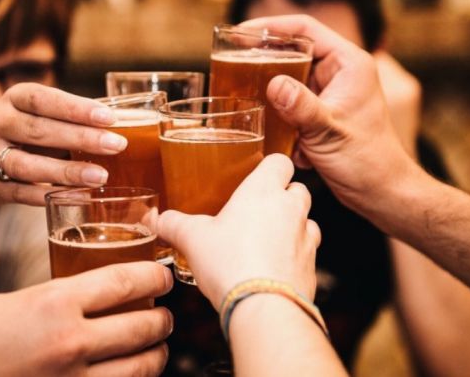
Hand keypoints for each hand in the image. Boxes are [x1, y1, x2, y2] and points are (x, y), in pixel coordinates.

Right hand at [0, 83, 128, 205]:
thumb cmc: (24, 136)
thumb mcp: (40, 117)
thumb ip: (73, 119)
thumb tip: (128, 121)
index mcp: (14, 99)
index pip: (44, 99)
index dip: (76, 108)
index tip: (109, 118)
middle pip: (39, 131)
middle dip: (81, 138)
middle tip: (117, 146)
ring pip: (28, 165)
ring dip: (67, 172)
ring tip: (100, 176)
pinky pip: (21, 194)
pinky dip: (51, 196)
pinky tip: (79, 197)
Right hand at [0, 262, 172, 376]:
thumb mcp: (13, 302)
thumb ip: (58, 300)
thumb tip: (94, 299)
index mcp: (55, 303)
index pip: (125, 281)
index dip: (154, 275)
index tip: (163, 274)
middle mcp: (70, 343)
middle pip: (143, 326)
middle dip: (162, 319)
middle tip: (164, 314)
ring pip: (141, 368)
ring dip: (155, 355)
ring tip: (153, 348)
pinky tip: (128, 375)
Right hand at [157, 154, 320, 307]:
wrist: (263, 307)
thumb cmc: (229, 263)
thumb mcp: (192, 239)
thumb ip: (174, 224)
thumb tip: (158, 220)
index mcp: (263, 191)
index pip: (280, 162)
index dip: (271, 167)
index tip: (259, 176)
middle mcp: (291, 208)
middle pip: (298, 189)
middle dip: (283, 197)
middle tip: (258, 212)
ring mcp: (305, 237)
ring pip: (307, 221)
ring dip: (292, 227)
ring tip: (267, 242)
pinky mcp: (311, 266)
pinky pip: (307, 253)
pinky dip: (295, 256)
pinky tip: (274, 268)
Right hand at [240, 15, 418, 211]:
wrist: (380, 192)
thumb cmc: (367, 160)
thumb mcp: (329, 131)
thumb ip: (301, 107)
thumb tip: (273, 84)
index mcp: (348, 63)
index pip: (306, 29)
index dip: (271, 26)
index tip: (241, 32)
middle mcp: (339, 72)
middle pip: (293, 51)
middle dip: (264, 59)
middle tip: (232, 63)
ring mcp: (329, 92)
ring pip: (289, 78)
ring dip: (269, 89)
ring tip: (241, 94)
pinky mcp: (321, 112)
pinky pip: (291, 102)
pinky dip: (278, 112)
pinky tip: (267, 127)